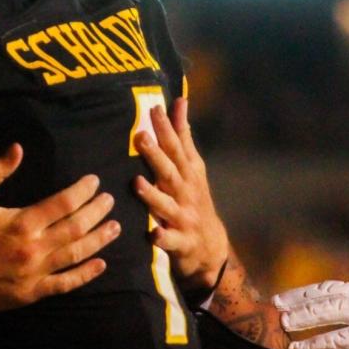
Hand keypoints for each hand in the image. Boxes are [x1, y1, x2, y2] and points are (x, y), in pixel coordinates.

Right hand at [0, 144, 120, 313]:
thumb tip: (18, 148)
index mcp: (21, 222)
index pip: (63, 203)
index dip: (83, 191)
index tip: (95, 182)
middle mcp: (34, 248)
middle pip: (76, 227)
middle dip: (96, 212)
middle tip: (111, 201)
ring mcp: (34, 273)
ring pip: (76, 254)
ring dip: (98, 240)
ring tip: (115, 228)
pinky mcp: (30, 293)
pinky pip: (64, 284)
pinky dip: (85, 274)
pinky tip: (100, 265)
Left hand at [132, 98, 228, 290]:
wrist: (211, 248)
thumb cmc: (194, 199)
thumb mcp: (193, 167)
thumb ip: (183, 135)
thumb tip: (179, 100)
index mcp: (188, 173)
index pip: (177, 147)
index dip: (167, 128)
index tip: (155, 108)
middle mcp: (187, 192)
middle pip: (171, 171)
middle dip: (156, 155)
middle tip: (140, 136)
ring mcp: (185, 218)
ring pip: (167, 206)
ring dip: (153, 195)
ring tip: (137, 182)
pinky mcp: (181, 243)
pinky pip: (170, 241)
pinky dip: (162, 238)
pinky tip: (153, 233)